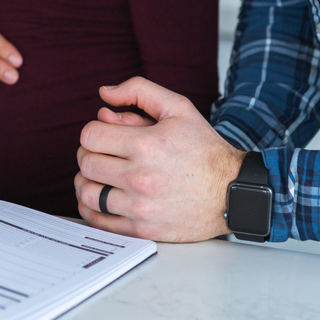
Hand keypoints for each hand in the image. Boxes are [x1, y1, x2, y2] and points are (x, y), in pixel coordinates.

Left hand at [74, 77, 244, 241]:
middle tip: (103, 154)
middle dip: (89, 154)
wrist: (233, 192)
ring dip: (87, 181)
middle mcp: (141, 178)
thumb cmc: (205, 149)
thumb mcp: (178, 107)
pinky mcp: (143, 229)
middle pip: (86, 163)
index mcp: (146, 145)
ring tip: (101, 176)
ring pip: (87, 192)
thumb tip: (104, 93)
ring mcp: (141, 206)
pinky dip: (91, 208)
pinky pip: (98, 221)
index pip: (90, 136)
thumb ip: (138, 90)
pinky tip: (101, 198)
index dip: (94, 131)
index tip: (105, 135)